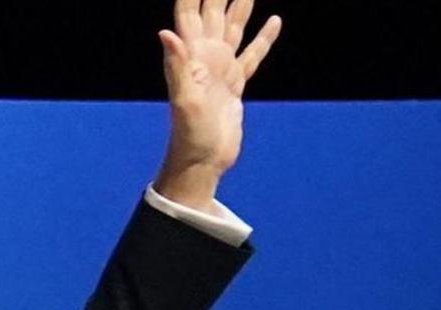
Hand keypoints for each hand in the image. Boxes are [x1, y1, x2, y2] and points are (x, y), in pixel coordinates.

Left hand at [154, 0, 277, 206]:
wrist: (201, 163)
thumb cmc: (189, 137)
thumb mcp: (183, 100)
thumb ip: (176, 65)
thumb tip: (166, 33)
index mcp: (192, 55)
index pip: (189, 11)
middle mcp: (205, 56)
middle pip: (213, 10)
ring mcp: (221, 69)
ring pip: (233, 25)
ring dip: (240, 3)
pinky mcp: (235, 84)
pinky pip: (252, 54)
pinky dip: (263, 37)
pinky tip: (274, 20)